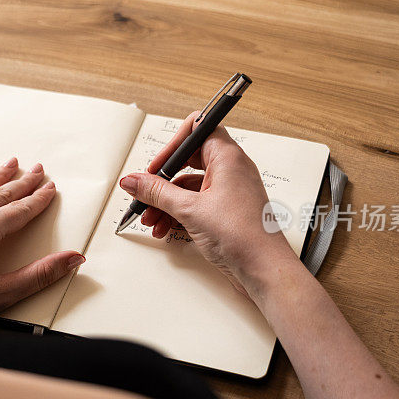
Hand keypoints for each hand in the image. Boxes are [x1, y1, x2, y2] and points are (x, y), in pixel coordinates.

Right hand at [118, 112, 294, 292]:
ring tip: (151, 219)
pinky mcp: (226, 211)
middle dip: (163, 180)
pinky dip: (178, 214)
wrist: (263, 269)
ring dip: (166, 202)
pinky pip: (196, 203)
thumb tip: (134, 180)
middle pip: (188, 161)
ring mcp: (229, 191)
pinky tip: (165, 228)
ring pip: (189, 187)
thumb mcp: (190, 210)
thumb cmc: (243, 235)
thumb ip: (157, 193)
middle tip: (146, 193)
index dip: (173, 145)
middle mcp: (231, 170)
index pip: (197, 129)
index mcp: (227, 157)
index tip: (156, 166)